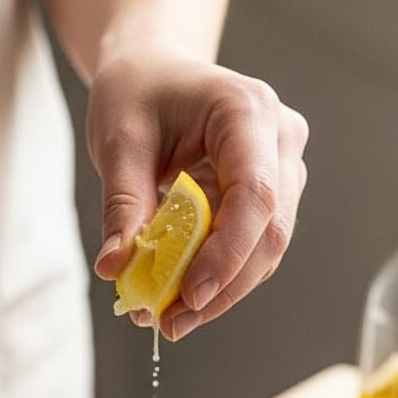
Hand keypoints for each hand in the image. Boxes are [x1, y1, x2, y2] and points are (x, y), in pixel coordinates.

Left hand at [88, 46, 308, 339]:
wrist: (154, 73)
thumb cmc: (138, 93)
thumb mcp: (118, 141)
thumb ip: (122, 205)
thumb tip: (116, 268)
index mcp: (247, 111)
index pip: (255, 194)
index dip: (227, 254)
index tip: (190, 297)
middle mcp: (279, 140)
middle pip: (269, 233)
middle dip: (222, 288)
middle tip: (169, 323)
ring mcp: (281, 170)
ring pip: (265, 251)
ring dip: (219, 294)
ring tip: (166, 319)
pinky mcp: (268, 198)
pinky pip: (250, 251)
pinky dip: (216, 281)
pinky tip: (178, 302)